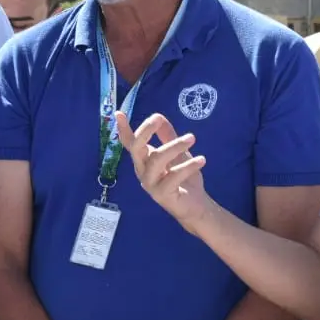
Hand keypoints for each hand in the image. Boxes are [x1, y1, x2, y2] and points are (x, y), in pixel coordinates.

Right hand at [116, 111, 213, 234]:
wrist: (195, 205)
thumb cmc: (184, 178)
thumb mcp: (177, 153)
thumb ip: (168, 136)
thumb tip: (159, 116)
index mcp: (144, 160)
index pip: (130, 143)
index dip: (123, 129)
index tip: (118, 113)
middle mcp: (143, 171)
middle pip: (137, 148)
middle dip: (145, 131)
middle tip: (158, 119)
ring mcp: (150, 184)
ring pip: (156, 161)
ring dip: (174, 146)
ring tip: (192, 138)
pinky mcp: (162, 195)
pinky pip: (172, 177)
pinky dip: (188, 167)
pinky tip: (201, 160)